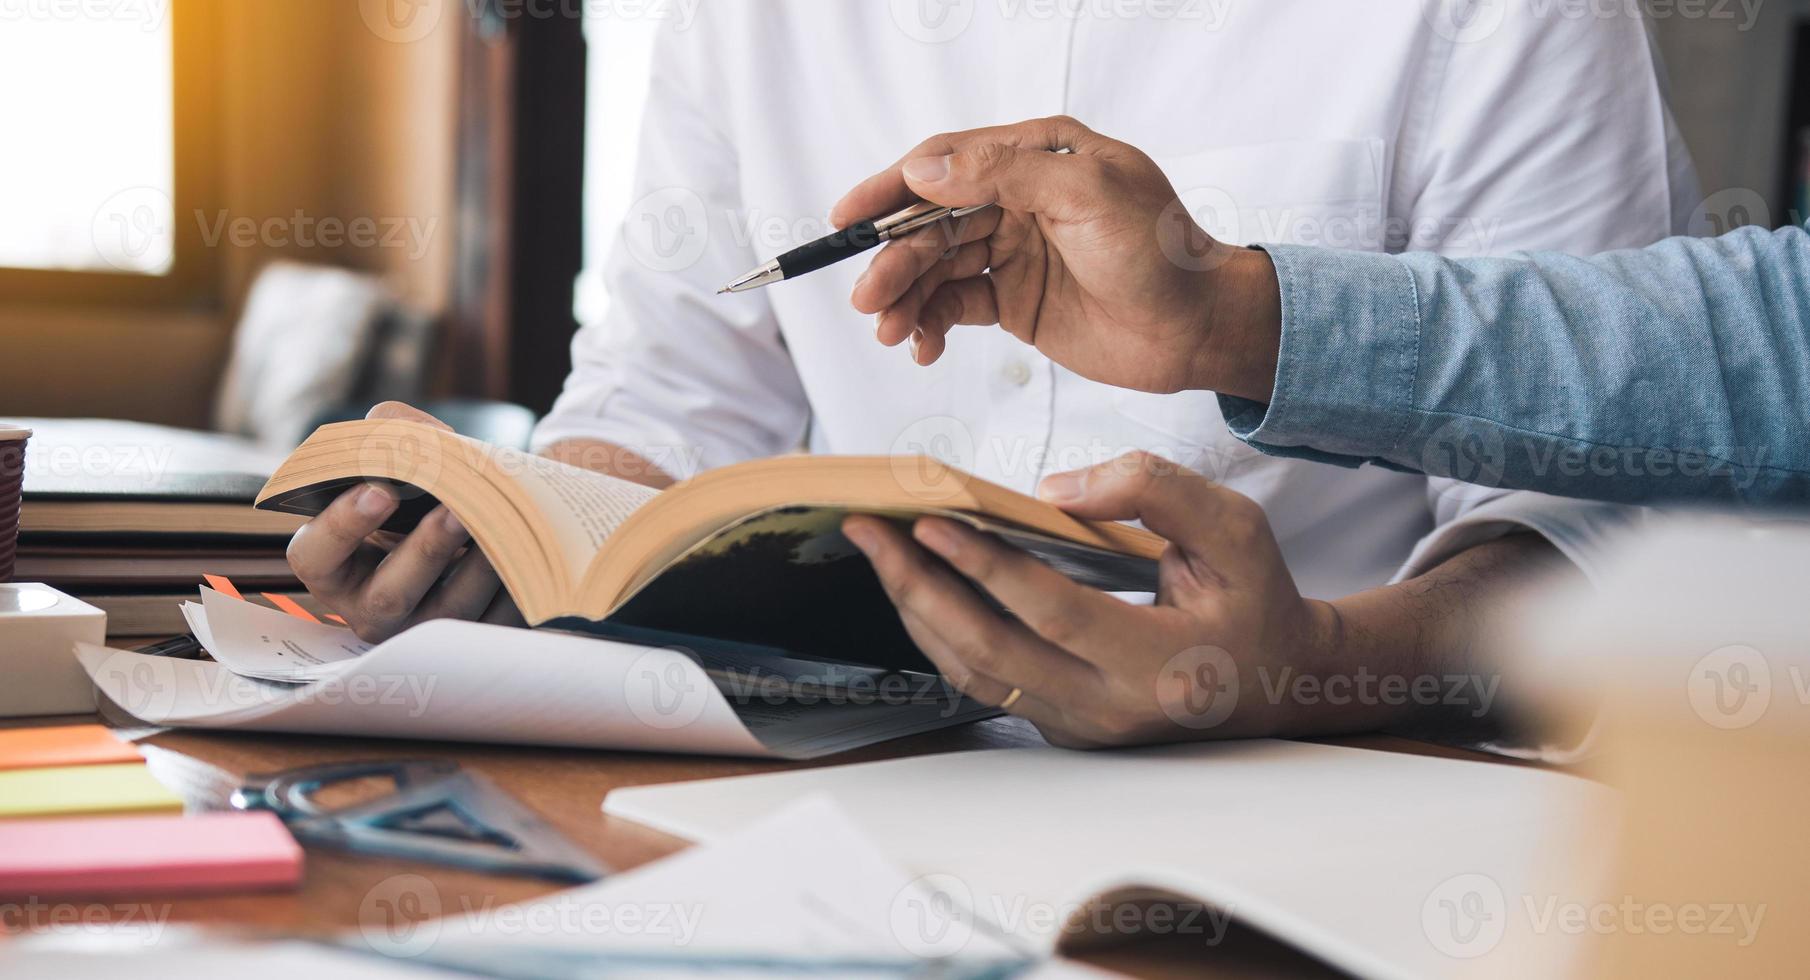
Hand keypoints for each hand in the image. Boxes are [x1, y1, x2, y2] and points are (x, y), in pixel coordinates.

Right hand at [285, 402, 519, 641]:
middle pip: (390, 595)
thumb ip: (392, 433)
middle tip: (459, 510)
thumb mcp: (392, 461)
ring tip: (507, 522)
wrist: (463, 525)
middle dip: (428, 550)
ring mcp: (422, 630)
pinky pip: (497, 620)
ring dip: (481, 567)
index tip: (381, 489)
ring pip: (451, 610)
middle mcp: (370, 610)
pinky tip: (531, 548)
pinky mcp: (471, 636)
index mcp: (333, 567)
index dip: (342, 525)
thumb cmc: (412, 491)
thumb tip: (419, 434)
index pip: (315, 557)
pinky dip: (517, 583)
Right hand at [834, 115, 1279, 398]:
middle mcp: (1019, 198)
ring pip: (936, 268)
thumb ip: (1004, 174)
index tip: (849, 217)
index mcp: (1038, 155)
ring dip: (905, 298)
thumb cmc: (1160, 253)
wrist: (1199, 330)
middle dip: (893, 259)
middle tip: (869, 299)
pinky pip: (954, 306)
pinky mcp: (1014, 300)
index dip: (891, 188)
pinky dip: (930, 325)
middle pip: (931, 222)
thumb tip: (924, 166)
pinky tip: (922, 347)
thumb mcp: (1087, 195)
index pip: (946, 162)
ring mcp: (1013, 250)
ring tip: (890, 333)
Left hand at [841, 452, 1367, 746]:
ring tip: (878, 551)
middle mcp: (1110, 708)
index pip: (1054, 611)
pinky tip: (916, 584)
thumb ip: (1156, 491)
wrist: (1276, 681)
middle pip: (990, 652)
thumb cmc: (1254, 596)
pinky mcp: (1061, 723)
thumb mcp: (1235, 528)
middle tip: (869, 530)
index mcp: (1159, 663)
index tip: (930, 521)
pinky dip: (941, 631)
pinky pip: (986, 679)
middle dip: (919, 587)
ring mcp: (1080, 724)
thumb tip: (1055, 488)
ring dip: (917, 610)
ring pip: (975, 673)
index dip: (987, 567)